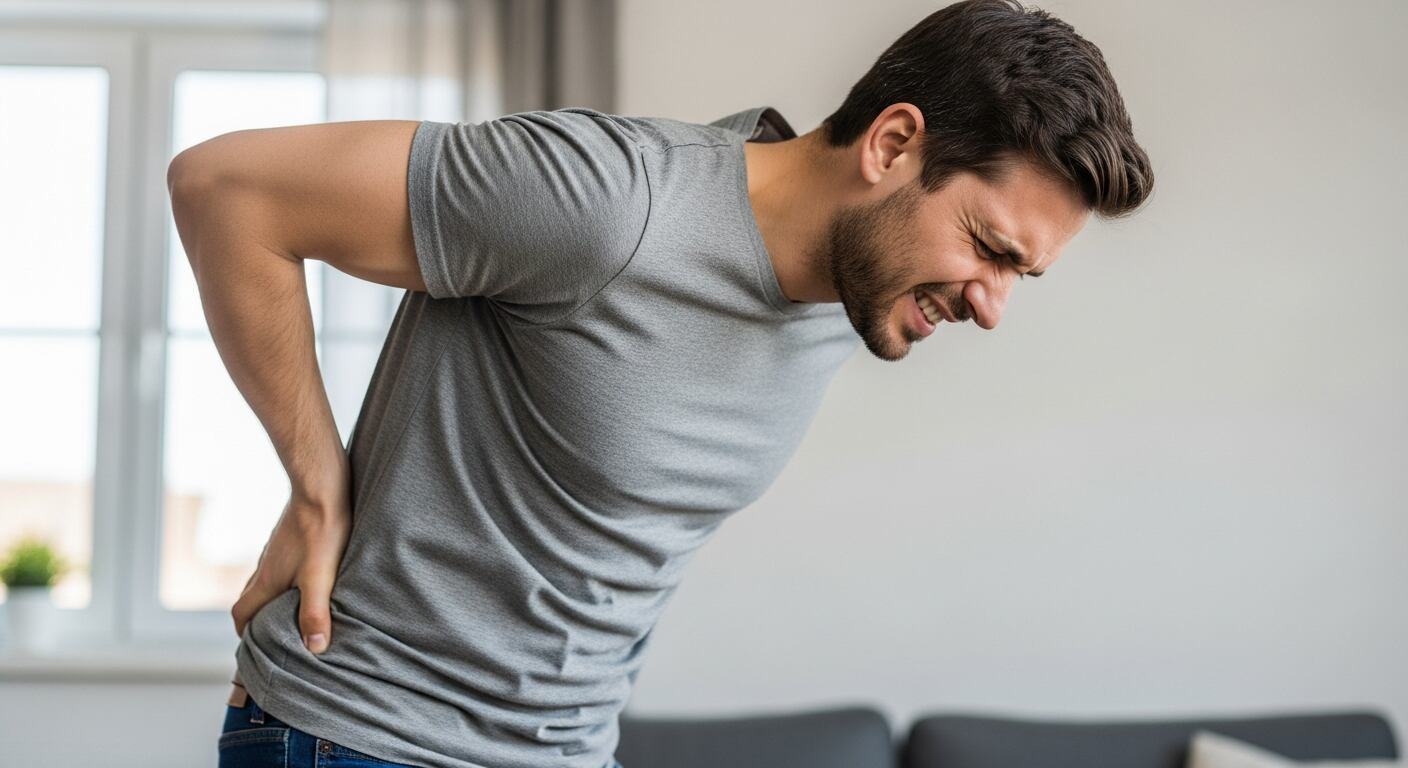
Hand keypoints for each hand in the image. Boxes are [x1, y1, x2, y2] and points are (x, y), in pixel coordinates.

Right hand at [231, 479, 351, 654]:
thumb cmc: (322, 532)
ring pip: (263, 581)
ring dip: (271, 598)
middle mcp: (264, 566)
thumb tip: (315, 648)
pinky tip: (307, 578)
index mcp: (266, 581)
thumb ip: (315, 613)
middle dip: (255, 619)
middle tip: (273, 634)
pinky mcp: (288, 538)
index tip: (255, 647)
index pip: (240, 613)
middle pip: (248, 598)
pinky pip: (278, 565)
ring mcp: (275, 551)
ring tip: (292, 611)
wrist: (321, 487)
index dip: (244, 632)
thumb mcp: (321, 578)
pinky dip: (284, 579)